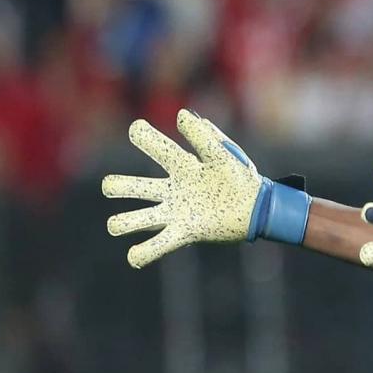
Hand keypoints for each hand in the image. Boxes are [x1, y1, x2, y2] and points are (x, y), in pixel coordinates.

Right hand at [102, 109, 311, 268]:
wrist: (260, 208)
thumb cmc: (241, 178)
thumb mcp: (225, 154)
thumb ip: (205, 136)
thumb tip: (181, 115)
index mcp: (184, 167)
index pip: (158, 149)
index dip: (145, 137)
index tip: (137, 129)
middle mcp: (173, 190)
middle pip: (135, 187)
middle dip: (118, 186)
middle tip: (111, 186)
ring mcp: (176, 213)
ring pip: (138, 218)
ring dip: (123, 223)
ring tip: (117, 225)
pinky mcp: (185, 233)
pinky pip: (158, 246)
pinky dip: (142, 253)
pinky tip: (135, 256)